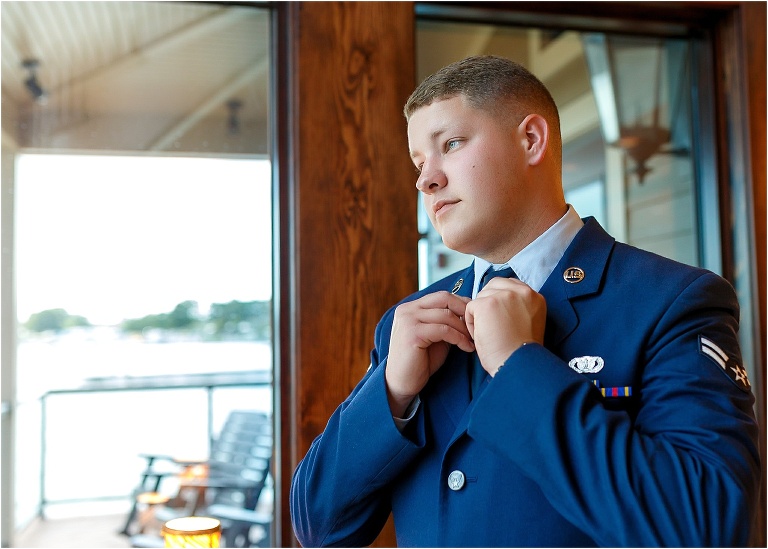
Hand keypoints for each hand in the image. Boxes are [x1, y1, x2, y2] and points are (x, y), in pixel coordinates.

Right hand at [385, 291, 473, 416]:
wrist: (401, 383)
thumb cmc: (420, 361)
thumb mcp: (434, 336)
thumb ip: (445, 322)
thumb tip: (468, 313)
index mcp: (411, 307)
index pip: (442, 296)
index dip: (461, 304)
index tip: (474, 317)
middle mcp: (407, 310)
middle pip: (444, 299)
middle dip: (464, 311)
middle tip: (477, 326)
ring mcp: (408, 320)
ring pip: (446, 315)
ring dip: (464, 328)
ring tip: (473, 340)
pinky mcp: (412, 333)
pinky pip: (443, 330)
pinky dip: (459, 338)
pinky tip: (467, 347)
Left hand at [464, 277, 545, 375]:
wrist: (519, 364)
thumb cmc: (522, 352)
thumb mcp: (529, 322)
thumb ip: (519, 307)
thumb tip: (498, 302)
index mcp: (535, 296)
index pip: (509, 285)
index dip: (499, 299)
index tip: (499, 316)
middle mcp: (522, 291)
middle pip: (493, 286)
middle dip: (487, 303)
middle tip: (492, 325)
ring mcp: (504, 296)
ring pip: (481, 297)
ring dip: (480, 315)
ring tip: (490, 333)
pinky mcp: (487, 304)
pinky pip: (470, 308)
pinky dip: (471, 323)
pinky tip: (482, 336)